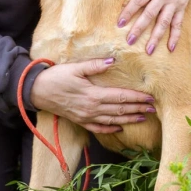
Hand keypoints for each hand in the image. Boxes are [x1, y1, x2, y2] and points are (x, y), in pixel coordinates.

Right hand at [29, 58, 155, 133]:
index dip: (136, 98)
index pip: (120, 97)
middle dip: (138, 109)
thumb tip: (112, 61)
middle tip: (153, 108)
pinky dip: (111, 129)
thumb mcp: (74, 67)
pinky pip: (99, 128)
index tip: (149, 97)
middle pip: (120, 110)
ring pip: (113, 121)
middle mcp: (92, 109)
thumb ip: (94, 65)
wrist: (37, 91)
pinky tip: (120, 128)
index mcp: (93, 95)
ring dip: (129, 119)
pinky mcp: (80, 121)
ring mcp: (86, 117)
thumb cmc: (56, 77)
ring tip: (143, 117)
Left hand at [117, 0, 190, 54]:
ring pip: (163, 22)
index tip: (119, 23)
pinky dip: (175, 36)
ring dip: (156, 37)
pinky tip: (171, 48)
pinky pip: (178, 24)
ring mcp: (174, 3)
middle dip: (139, 29)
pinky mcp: (182, 7)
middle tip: (129, 41)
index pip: (138, 1)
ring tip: (148, 50)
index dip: (128, 12)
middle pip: (150, 14)